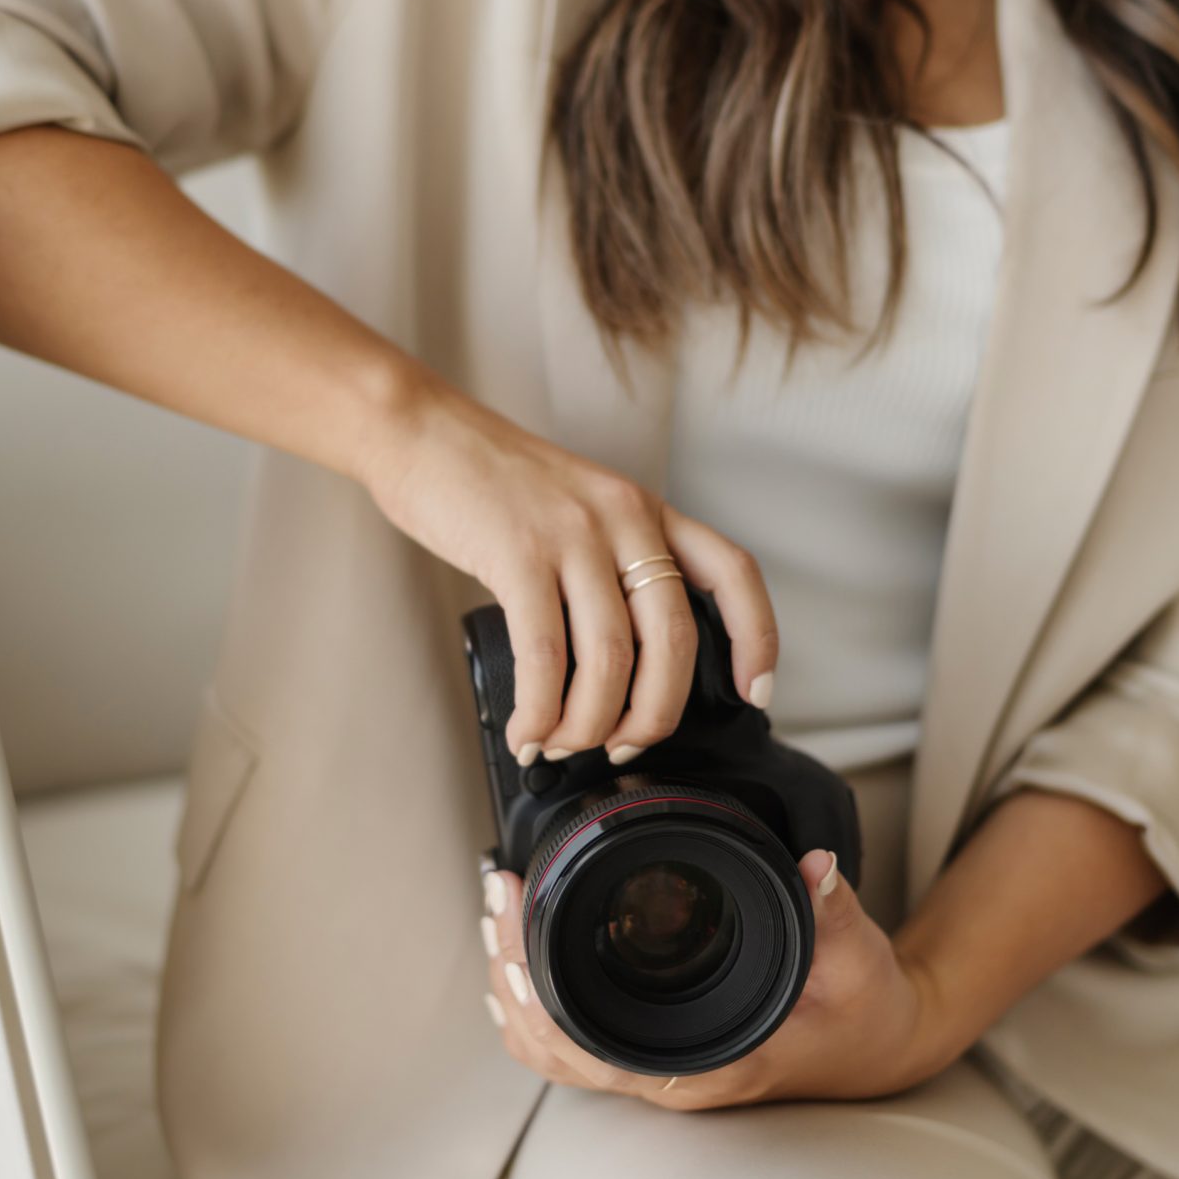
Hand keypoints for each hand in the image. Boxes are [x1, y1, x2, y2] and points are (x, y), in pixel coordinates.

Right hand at [356, 383, 776, 759]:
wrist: (422, 433)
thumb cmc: (491, 481)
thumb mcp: (577, 507)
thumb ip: (608, 564)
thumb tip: (616, 665)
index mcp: (645, 510)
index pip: (731, 572)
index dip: (756, 638)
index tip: (755, 692)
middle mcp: (622, 518)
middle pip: (672, 639)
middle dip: (654, 714)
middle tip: (624, 744)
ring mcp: (572, 535)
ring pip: (609, 659)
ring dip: (588, 723)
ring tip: (561, 742)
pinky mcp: (518, 555)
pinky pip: (545, 656)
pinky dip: (539, 711)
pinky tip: (527, 728)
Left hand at [478, 849, 958, 1109]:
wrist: (881, 1047)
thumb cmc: (865, 1012)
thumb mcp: (857, 959)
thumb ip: (831, 910)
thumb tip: (814, 864)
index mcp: (708, 1061)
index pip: (590, 1045)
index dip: (538, 987)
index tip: (517, 917)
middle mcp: (670, 1076)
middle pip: (550, 1046)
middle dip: (510, 970)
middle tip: (498, 893)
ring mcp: (657, 1070)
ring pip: (551, 1049)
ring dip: (514, 986)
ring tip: (498, 914)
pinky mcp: (655, 1051)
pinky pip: (571, 1041)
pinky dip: (536, 1002)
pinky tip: (521, 955)